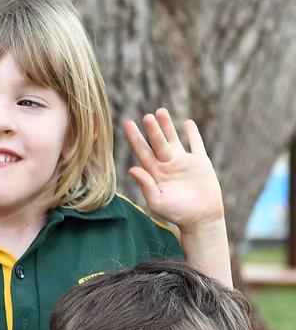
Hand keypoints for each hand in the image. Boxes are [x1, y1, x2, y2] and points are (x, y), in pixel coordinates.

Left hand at [122, 108, 223, 230]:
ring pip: (173, 139)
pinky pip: (196, 144)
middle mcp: (167, 164)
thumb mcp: (157, 201)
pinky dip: (193, 133)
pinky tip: (187, 122)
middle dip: (152, 129)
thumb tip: (132, 169)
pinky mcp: (200, 162)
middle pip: (157, 142)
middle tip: (146, 116)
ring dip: (167, 126)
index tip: (127, 123)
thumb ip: (145, 184)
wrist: (201, 218)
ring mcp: (183, 162)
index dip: (135, 138)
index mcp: (154, 172)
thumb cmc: (176, 213)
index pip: (142, 151)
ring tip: (160, 111)